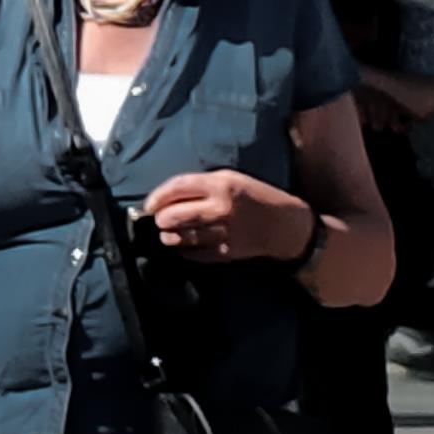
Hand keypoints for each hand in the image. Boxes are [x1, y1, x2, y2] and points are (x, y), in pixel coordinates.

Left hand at [142, 168, 309, 265]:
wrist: (283, 224)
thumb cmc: (254, 197)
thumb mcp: (231, 179)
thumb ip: (202, 187)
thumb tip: (169, 198)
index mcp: (220, 184)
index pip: (178, 187)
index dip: (158, 196)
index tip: (149, 204)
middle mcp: (220, 208)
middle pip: (176, 215)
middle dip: (161, 219)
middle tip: (158, 220)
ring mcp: (223, 232)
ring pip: (183, 237)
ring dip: (169, 237)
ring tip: (166, 235)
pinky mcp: (226, 252)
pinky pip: (196, 254)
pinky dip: (184, 251)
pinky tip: (181, 247)